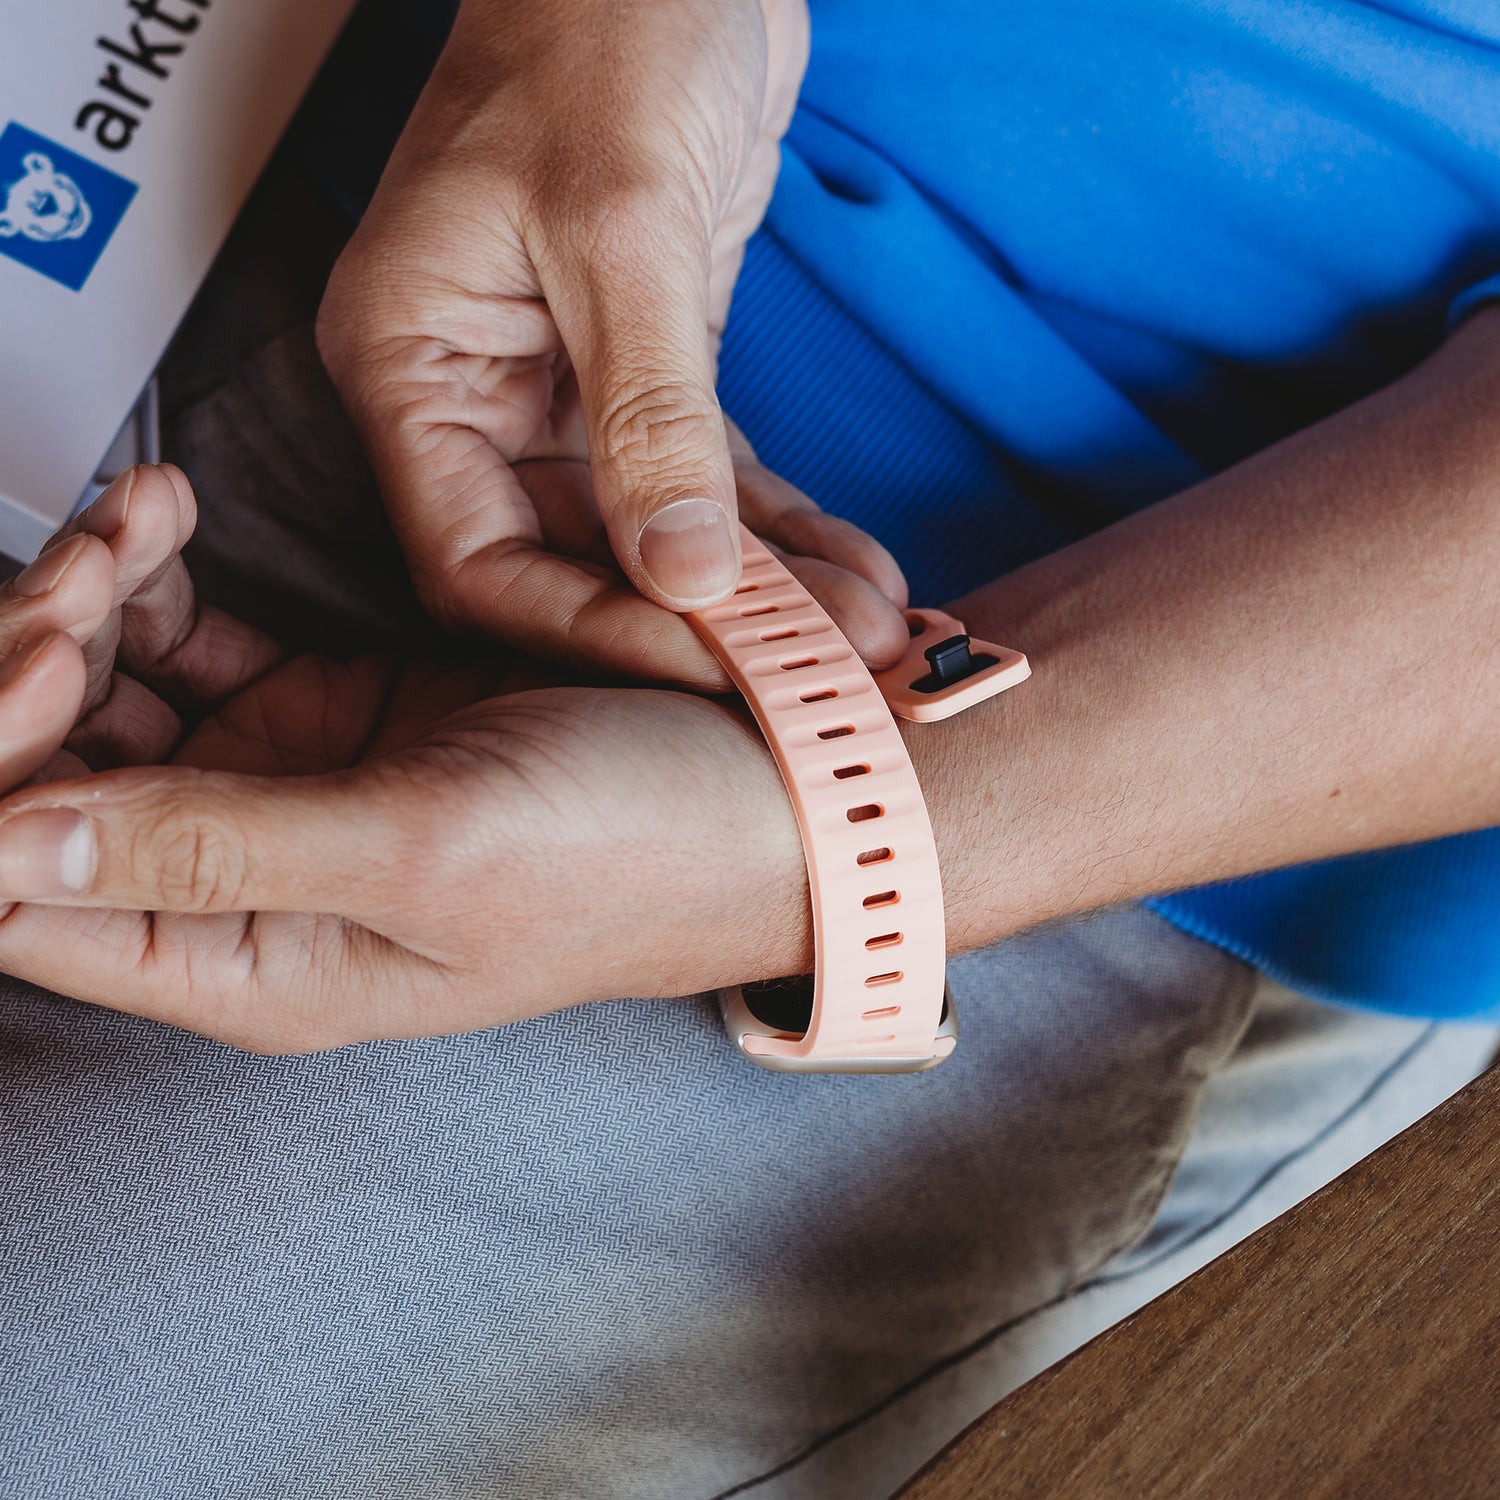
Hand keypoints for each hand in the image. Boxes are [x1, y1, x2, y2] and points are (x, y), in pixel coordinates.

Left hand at [0, 473, 808, 1052]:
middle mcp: (244, 889)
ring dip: (86, 601)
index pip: (19, 898)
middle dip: (32, 663)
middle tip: (97, 572)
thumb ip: (218, 854)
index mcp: (251, 965)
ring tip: (144, 515)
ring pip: (98, 704)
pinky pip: (185, 642)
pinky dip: (156, 576)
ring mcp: (281, 791)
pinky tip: (173, 516)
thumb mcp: (429, 853)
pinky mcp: (328, 710)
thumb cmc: (632, 848)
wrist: (771, 783)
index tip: (58, 662)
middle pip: (41, 791)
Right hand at [317, 0, 908, 686]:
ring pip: (652, 536)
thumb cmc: (600, 30)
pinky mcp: (647, 374)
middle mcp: (476, 395)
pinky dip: (778, 530)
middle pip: (573, 566)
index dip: (587, 628)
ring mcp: (563, 391)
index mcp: (413, 366)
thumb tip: (683, 574)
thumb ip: (648, 413)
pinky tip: (850, 568)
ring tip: (863, 630)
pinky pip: (707, 480)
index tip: (711, 660)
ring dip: (760, 590)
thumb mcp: (620, 228)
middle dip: (702, 623)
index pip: (475, 560)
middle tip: (819, 668)